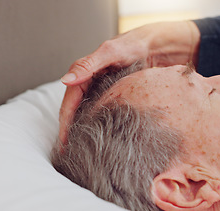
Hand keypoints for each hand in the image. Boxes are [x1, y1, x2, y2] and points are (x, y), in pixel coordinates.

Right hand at [58, 21, 199, 144]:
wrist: (154, 46)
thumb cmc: (132, 46)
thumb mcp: (110, 53)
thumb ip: (88, 65)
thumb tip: (65, 80)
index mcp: (83, 76)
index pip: (68, 105)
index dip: (65, 124)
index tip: (65, 144)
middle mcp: (90, 87)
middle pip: (76, 114)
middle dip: (72, 133)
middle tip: (72, 155)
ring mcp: (102, 94)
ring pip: (89, 117)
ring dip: (85, 133)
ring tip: (85, 153)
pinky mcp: (116, 99)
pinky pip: (105, 116)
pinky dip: (101, 128)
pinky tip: (104, 141)